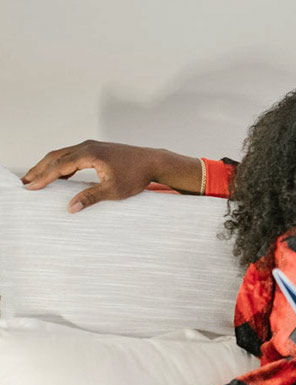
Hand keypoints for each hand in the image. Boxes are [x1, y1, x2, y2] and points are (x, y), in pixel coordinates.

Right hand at [21, 140, 202, 212]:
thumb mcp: (114, 190)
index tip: (30, 187)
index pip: (59, 165)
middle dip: (39, 170)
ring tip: (36, 179)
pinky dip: (61, 165)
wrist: (153, 162)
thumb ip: (91, 198)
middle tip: (24, 183)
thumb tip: (71, 208)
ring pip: (63, 155)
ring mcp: (91, 146)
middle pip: (55, 157)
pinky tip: (58, 177)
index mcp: (89, 154)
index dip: (43, 177)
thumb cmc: (137, 176)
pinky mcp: (96, 150)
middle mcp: (87, 146)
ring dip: (48, 166)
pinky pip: (72, 156)